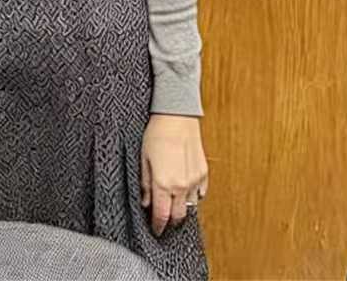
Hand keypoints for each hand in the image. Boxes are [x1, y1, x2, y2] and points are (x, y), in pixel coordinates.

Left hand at [140, 114, 205, 235]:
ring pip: (190, 206)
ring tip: (173, 206)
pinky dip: (192, 196)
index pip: (162, 216)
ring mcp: (195, 180)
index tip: (155, 230)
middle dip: (170, 222)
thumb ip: (145, 185)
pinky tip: (184, 192)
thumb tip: (145, 202)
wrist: (177, 116)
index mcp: (163, 184)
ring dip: (181, 209)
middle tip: (163, 221)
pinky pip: (200, 193)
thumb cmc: (157, 134)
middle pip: (178, 216)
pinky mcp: (203, 172)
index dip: (158, 226)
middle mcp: (181, 185)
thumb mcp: (143, 160)